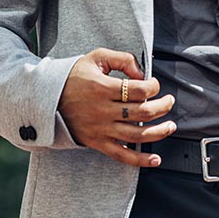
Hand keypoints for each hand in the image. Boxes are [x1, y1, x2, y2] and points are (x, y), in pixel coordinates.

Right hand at [57, 48, 176, 167]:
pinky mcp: (98, 142)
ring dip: (159, 132)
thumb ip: (122, 59)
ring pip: (137, 135)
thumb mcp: (96, 57)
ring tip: (171, 126)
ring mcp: (101, 129)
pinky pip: (122, 155)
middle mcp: (103, 110)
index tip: (155, 84)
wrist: (48, 98)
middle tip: (169, 101)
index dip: (154, 87)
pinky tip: (155, 160)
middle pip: (142, 113)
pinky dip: (140, 160)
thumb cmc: (74, 76)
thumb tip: (142, 73)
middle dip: (162, 106)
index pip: (139, 90)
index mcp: (103, 87)